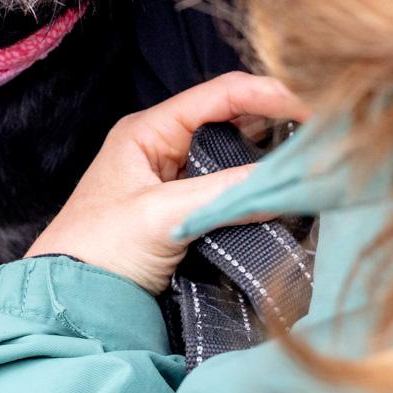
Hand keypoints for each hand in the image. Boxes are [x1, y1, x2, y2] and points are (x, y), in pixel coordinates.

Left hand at [26, 73, 311, 293]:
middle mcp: (162, 146)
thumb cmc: (98, 248)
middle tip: (321, 140)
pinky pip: (228, 190)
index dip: (266, 95)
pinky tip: (280, 196)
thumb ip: (222, 195)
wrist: (71, 297)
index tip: (311, 109)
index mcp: (148, 131)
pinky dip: (254, 191)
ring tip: (309, 165)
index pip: (217, 96)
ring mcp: (173, 179)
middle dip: (275, 126)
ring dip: (266, 161)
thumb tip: (285, 181)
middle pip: (230, 121)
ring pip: (233, 156)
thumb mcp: (161, 215)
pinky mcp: (183, 210)